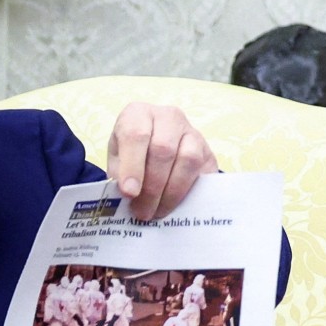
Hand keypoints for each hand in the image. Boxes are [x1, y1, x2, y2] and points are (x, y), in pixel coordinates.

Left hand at [107, 102, 217, 220]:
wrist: (154, 150)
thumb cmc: (130, 154)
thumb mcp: (116, 160)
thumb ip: (120, 175)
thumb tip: (129, 197)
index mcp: (138, 114)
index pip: (136, 135)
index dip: (132, 166)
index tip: (129, 193)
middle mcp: (168, 117)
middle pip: (163, 150)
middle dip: (152, 187)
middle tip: (142, 212)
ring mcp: (192, 132)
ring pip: (188, 159)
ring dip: (172, 192)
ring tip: (158, 212)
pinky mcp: (208, 151)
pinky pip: (205, 173)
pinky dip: (190, 193)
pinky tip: (176, 207)